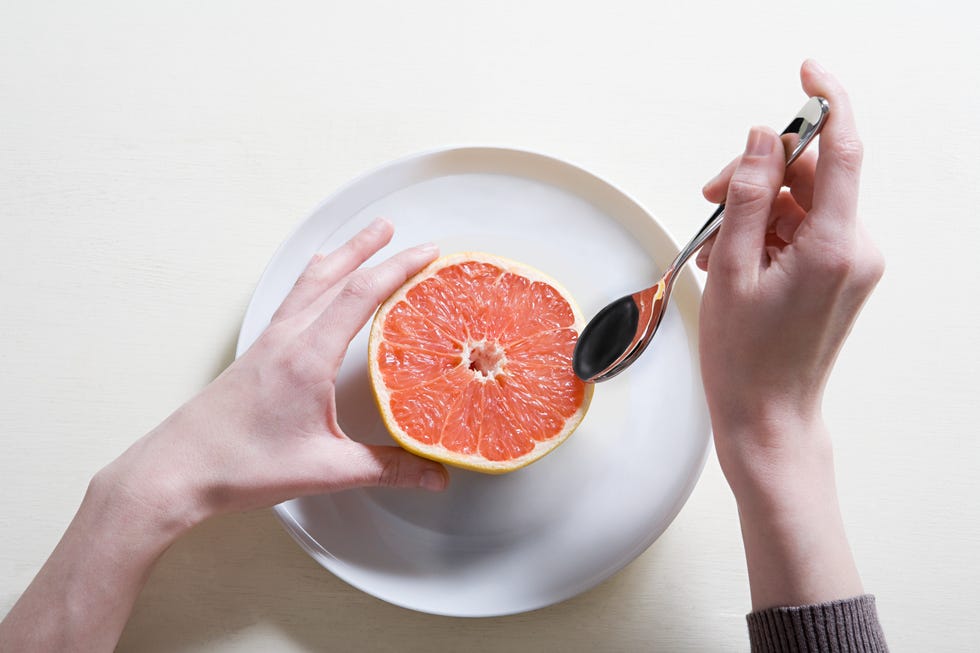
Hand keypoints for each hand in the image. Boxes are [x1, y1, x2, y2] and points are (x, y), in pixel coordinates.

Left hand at [0, 219, 450, 651]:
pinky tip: (315, 287)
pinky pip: (292, 301)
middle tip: (391, 226)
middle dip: (367, 248)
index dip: (398, 269)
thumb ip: (386, 469)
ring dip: (339, 257)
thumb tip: (435, 476)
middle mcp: (287, 339)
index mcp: (308, 357)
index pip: (360, 295)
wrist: (178, 469)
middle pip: (332, 276)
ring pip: (308, 284)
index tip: (426, 253)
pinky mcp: (258, 353)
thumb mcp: (326, 469)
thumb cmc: (243, 466)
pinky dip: (313, 280)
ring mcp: (269, 342)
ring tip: (359, 241)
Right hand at [695, 60, 883, 609]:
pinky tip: (734, 260)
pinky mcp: (840, 276)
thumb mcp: (731, 270)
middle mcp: (855, 249)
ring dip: (755, 211)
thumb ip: (748, 197)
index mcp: (835, 246)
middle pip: (811, 177)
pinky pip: (804, 232)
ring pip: (802, 204)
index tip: (805, 71)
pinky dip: (767, 234)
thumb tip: (762, 141)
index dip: (825, 102)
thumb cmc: (746, 360)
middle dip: (758, 176)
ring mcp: (851, 264)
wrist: (768, 418)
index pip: (842, 150)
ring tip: (715, 248)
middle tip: (708, 199)